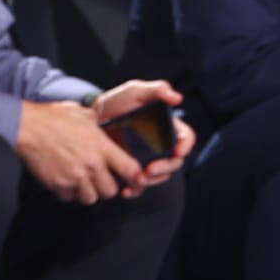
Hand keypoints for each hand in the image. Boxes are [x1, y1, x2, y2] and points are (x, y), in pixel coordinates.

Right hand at [15, 98, 142, 203]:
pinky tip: (64, 180)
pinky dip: (68, 192)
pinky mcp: (59, 185)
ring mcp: (75, 177)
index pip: (130, 170)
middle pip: (111, 191)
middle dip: (106, 186)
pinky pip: (70, 198)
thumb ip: (97, 122)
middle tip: (99, 178)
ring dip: (87, 192)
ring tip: (80, 180)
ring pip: (91, 198)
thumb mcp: (81, 113)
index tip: (133, 179)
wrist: (26, 127)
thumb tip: (103, 124)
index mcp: (101, 146)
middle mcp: (91, 164)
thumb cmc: (52, 117)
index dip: (134, 177)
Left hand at [91, 77, 193, 193]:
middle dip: (165, 169)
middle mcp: (161, 146)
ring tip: (137, 179)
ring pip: (159, 176)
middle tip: (150, 170)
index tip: (178, 151)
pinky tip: (127, 190)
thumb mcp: (137, 90)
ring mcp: (148, 159)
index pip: (185, 138)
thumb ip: (158, 89)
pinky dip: (135, 190)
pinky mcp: (133, 168)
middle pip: (174, 162)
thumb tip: (177, 98)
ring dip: (151, 181)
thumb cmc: (119, 100)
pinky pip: (139, 185)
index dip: (185, 146)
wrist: (94, 115)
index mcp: (167, 128)